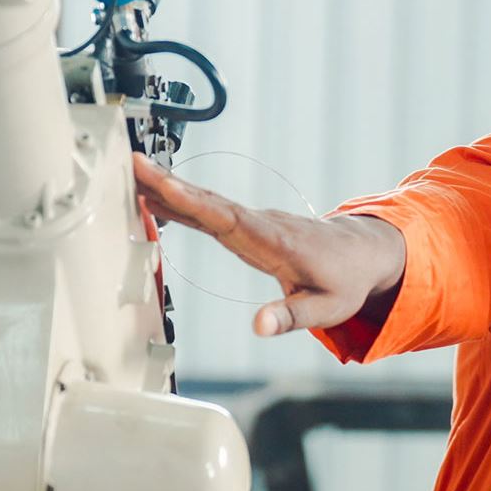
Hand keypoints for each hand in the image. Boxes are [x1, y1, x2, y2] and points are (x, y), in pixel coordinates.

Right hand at [132, 154, 406, 335]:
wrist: (362, 254)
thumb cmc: (345, 282)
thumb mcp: (327, 309)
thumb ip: (291, 317)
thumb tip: (259, 327)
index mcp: (275, 240)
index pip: (227, 219)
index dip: (194, 203)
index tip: (163, 187)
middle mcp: (259, 223)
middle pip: (208, 202)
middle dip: (169, 184)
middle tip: (131, 163)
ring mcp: (251, 221)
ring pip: (205, 202)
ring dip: (168, 188)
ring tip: (127, 172)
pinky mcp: (246, 225)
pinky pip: (208, 210)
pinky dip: (180, 203)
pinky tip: (153, 199)